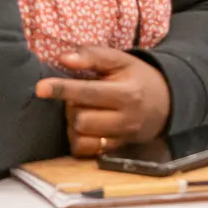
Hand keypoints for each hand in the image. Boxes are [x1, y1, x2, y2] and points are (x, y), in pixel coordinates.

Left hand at [34, 46, 171, 155]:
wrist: (167, 102)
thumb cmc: (137, 77)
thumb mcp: (120, 59)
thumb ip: (92, 55)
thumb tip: (64, 59)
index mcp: (126, 93)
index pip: (88, 93)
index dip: (62, 89)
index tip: (40, 88)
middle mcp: (125, 119)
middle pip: (82, 119)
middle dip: (71, 107)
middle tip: (76, 97)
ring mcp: (121, 138)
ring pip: (81, 138)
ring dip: (72, 124)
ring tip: (80, 111)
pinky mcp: (116, 151)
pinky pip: (86, 152)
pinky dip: (78, 140)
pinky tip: (82, 127)